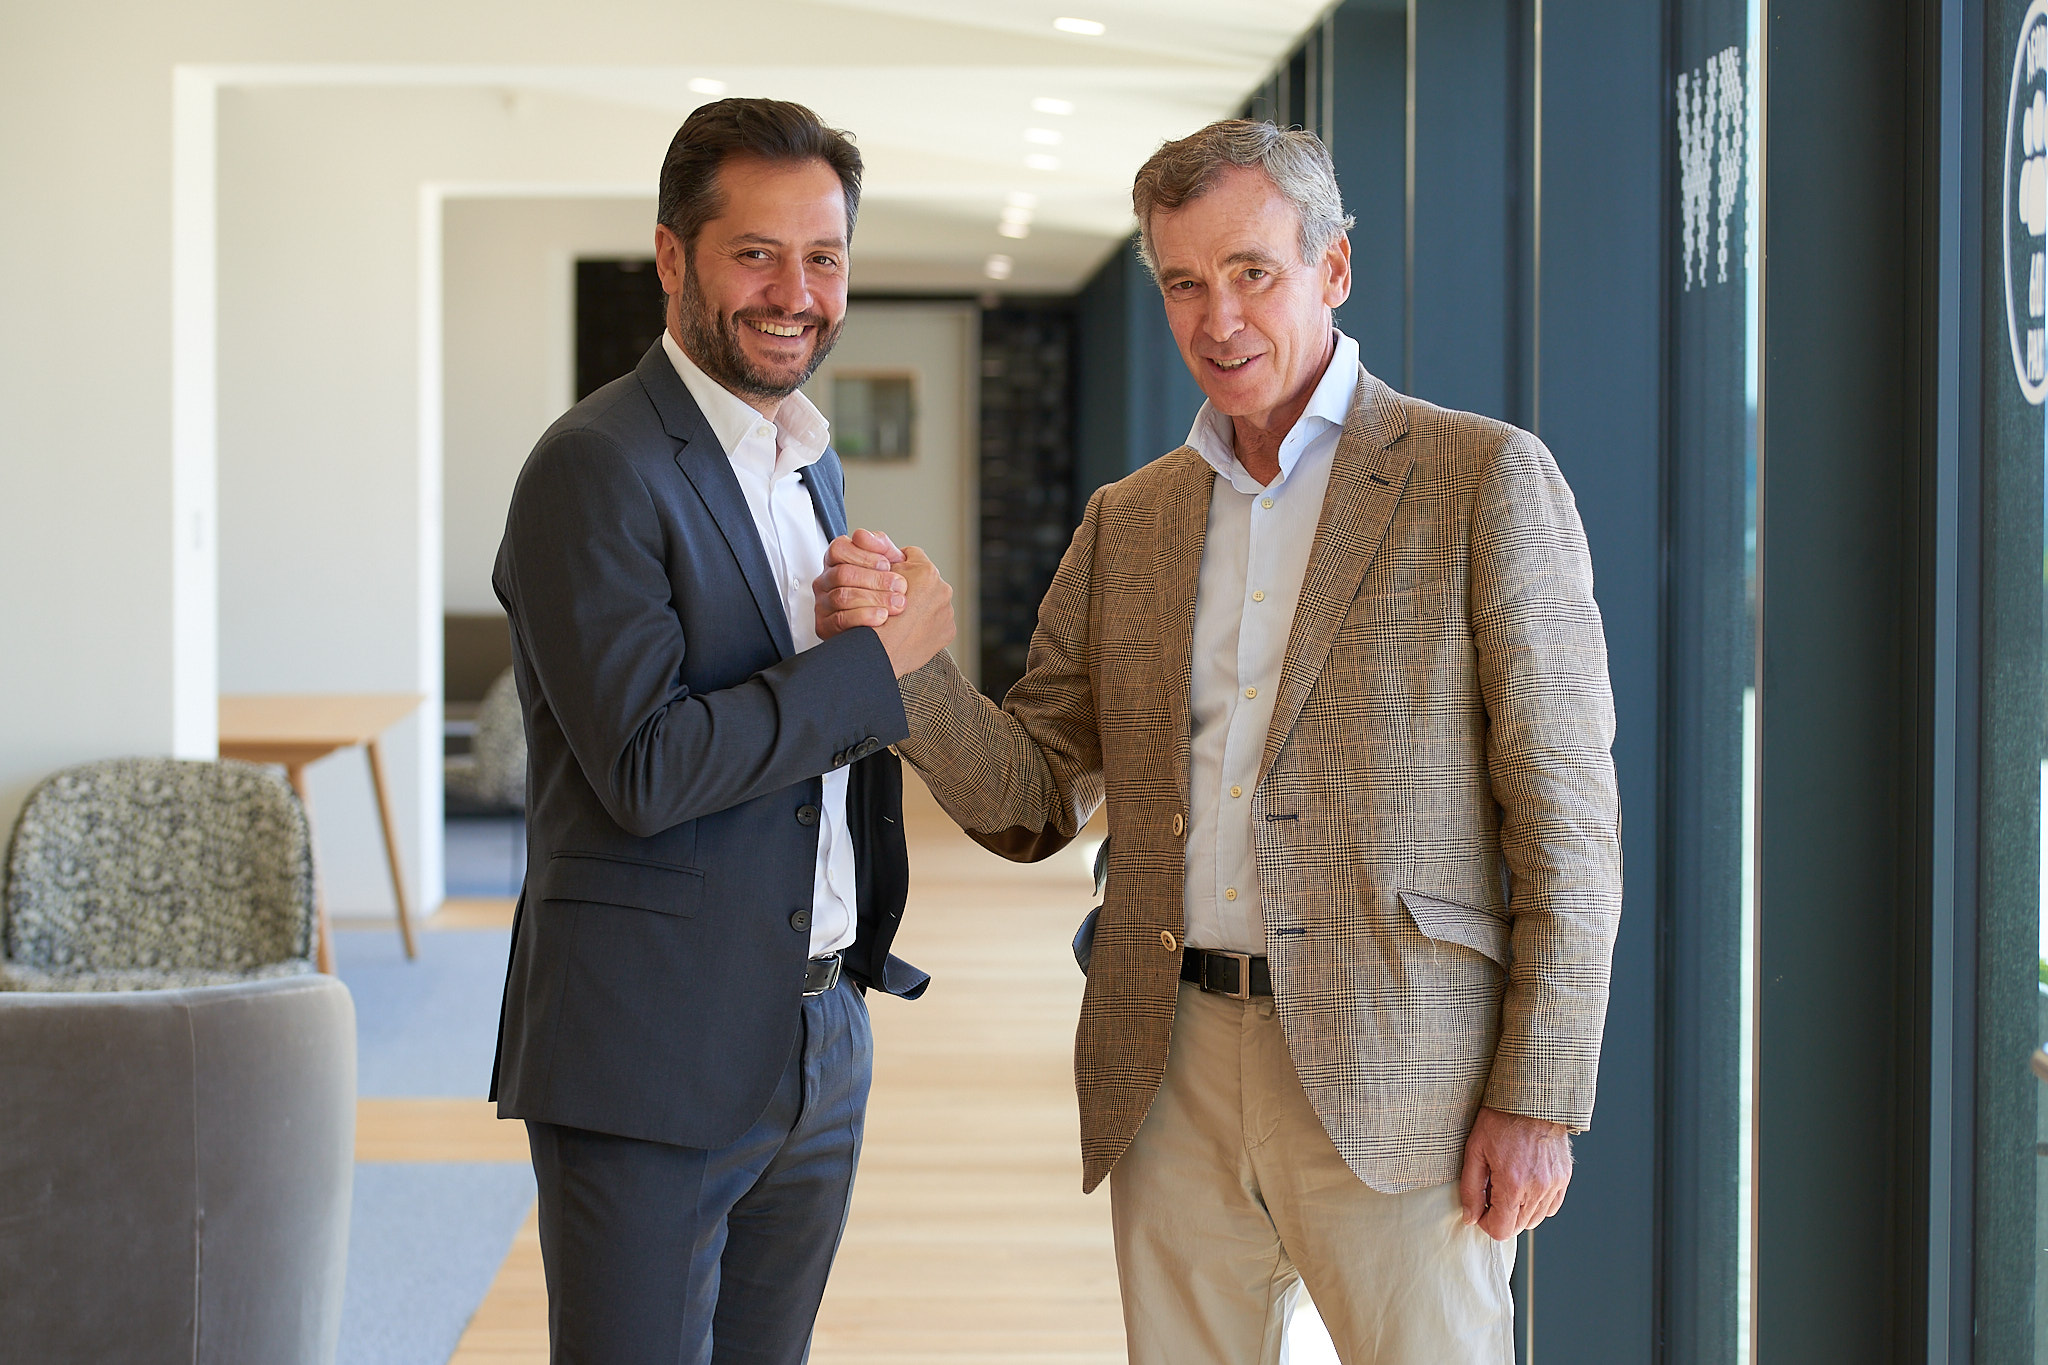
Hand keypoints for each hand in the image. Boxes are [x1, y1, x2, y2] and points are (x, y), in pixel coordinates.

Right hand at [815, 528, 906, 639]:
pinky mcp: (824, 626)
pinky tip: (882, 616)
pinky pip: (839, 620)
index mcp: (837, 561)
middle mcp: (826, 580)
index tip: (887, 564)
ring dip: (874, 598)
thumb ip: (880, 546)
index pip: (839, 549)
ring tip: (897, 603)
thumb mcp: (890, 564)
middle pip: (842, 574)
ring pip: (842, 597)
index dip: (864, 556)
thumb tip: (863, 535)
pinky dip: (864, 617)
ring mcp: (822, 603)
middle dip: (875, 580)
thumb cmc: (887, 591)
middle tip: (900, 586)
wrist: (891, 626)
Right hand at [874, 547, 954, 677]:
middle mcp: (942, 588)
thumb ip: (886, 564)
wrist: (880, 652)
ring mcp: (947, 611)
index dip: (897, 563)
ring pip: (932, 601)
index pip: (912, 554)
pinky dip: (926, 625)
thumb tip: (889, 558)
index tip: (889, 572)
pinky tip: (910, 631)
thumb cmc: (873, 616)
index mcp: (926, 571)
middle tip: (894, 598)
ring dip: (920, 607)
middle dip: (912, 586)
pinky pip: (937, 622)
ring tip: (901, 618)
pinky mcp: (948, 631)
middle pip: (924, 579)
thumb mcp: (874, 579)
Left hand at [1458, 1106, 1572, 1240]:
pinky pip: (1550, 1207)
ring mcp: (1554, 1184)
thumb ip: (1470, 1189)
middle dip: (1501, 1215)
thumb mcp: (1474, 1151)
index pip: (1501, 1230)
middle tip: (1492, 1190)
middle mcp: (1537, 1188)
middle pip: (1518, 1227)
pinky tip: (1525, 1184)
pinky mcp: (1563, 1178)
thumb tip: (1471, 1218)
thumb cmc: (1500, 1119)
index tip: (1481, 1207)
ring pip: (1535, 1220)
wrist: (1531, 1099)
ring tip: (1508, 1184)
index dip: (1486, 1223)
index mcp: (1513, 1183)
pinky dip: (1536, 1203)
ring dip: (1518, 1211)